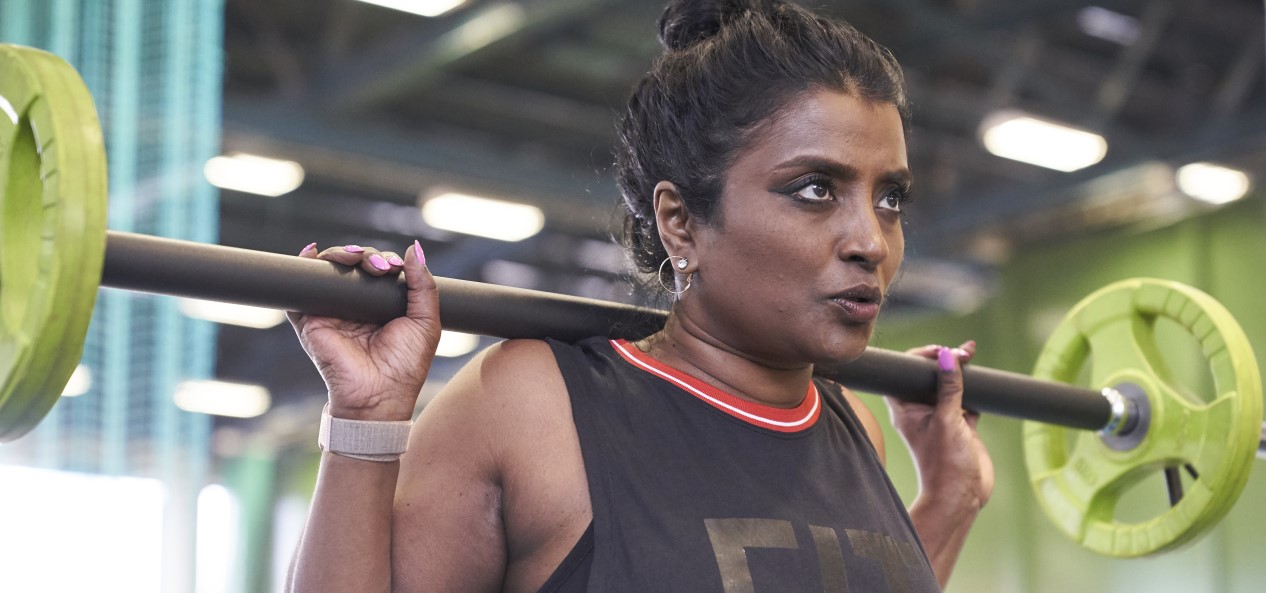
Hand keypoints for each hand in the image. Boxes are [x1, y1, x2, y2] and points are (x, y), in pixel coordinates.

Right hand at [287, 242, 440, 420]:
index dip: (385, 260)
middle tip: (378, 267)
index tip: (394, 267)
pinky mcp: (312, 321)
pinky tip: (311, 252)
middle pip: (354, 265)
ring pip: (330, 270)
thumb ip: (423, 285)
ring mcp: (333, 311)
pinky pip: (301, 291)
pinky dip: (303, 266)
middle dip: (365, 255)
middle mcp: (356, 306)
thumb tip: (414, 249)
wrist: (380, 395)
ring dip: (340, 254)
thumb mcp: (426, 321)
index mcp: (382, 305)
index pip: (379, 269)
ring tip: (353, 258)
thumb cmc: (406, 365)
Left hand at [885, 341, 993, 511]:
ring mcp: (942, 418)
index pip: (904, 373)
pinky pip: (966, 399)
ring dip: (960, 370)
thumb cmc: (945, 463)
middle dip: (943, 358)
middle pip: (928, 376)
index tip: (940, 351)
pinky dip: (974, 388)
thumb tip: (947, 356)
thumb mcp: (948, 420)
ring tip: (972, 354)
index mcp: (906, 409)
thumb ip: (948, 388)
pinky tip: (982, 378)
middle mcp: (921, 411)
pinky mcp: (962, 426)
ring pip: (949, 386)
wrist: (961, 497)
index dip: (919, 357)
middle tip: (963, 352)